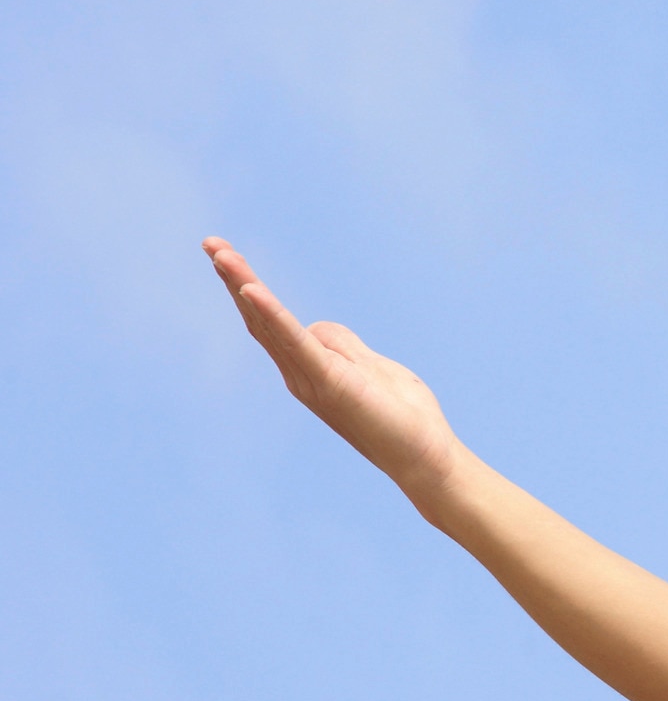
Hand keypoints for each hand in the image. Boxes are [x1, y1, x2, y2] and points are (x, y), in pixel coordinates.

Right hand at [204, 237, 465, 506]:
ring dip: (244, 286)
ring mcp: (311, 379)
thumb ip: (343, 344)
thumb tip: (316, 328)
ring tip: (220, 254)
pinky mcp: (331, 382)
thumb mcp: (371, 365)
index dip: (248, 288)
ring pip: (271, 325)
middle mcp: (300, 374)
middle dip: (234, 279)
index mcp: (310, 368)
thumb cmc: (403, 416)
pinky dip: (274, 314)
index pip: (272, 322)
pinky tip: (252, 290)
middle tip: (210, 243)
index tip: (225, 254)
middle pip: (260, 319)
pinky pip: (297, 342)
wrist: (425, 457)